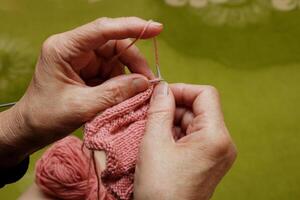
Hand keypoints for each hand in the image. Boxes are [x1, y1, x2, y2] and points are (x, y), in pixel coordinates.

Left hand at [0, 17, 162, 166]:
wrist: (30, 129)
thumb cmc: (46, 117)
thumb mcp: (82, 107)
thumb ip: (115, 93)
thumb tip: (144, 82)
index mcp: (64, 49)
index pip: (102, 30)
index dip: (131, 27)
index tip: (156, 28)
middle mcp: (74, 49)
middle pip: (114, 44)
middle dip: (134, 61)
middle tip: (149, 83)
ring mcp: (82, 60)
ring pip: (117, 58)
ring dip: (130, 74)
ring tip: (139, 93)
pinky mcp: (88, 71)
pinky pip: (113, 71)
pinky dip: (124, 83)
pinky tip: (128, 95)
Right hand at [134, 83, 236, 199]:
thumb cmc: (161, 189)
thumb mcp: (154, 142)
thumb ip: (160, 109)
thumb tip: (162, 87)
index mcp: (216, 137)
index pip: (205, 94)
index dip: (181, 89)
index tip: (160, 94)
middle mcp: (223, 144)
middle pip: (199, 108)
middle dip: (173, 107)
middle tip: (149, 114)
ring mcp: (217, 154)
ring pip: (194, 122)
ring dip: (172, 121)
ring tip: (152, 132)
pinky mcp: (209, 161)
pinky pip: (194, 137)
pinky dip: (176, 134)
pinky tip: (160, 142)